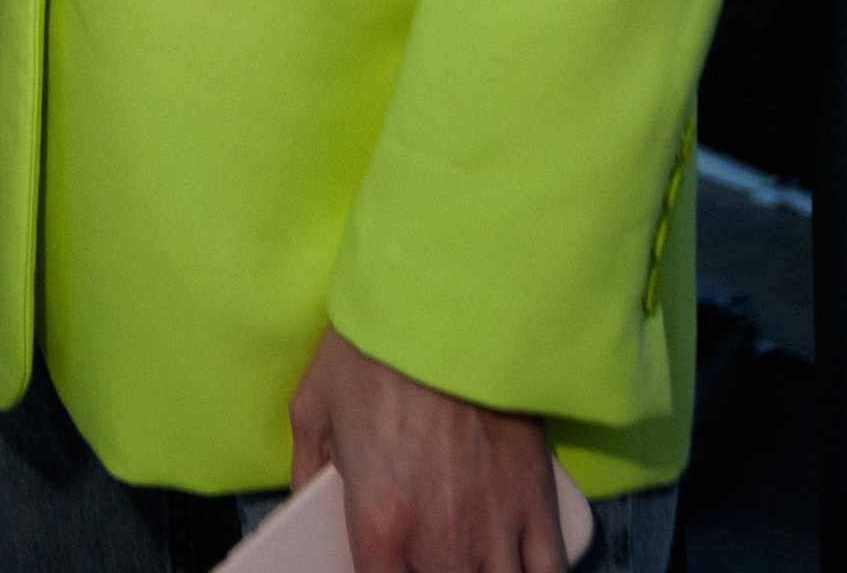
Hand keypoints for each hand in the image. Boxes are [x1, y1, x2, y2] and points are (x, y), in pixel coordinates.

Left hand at [289, 326, 565, 572]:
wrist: (447, 300)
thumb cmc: (374, 347)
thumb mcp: (315, 403)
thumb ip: (308, 467)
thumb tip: (309, 499)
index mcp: (380, 524)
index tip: (381, 560)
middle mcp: (441, 542)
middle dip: (427, 570)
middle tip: (422, 540)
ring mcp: (495, 529)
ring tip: (466, 553)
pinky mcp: (538, 504)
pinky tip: (514, 564)